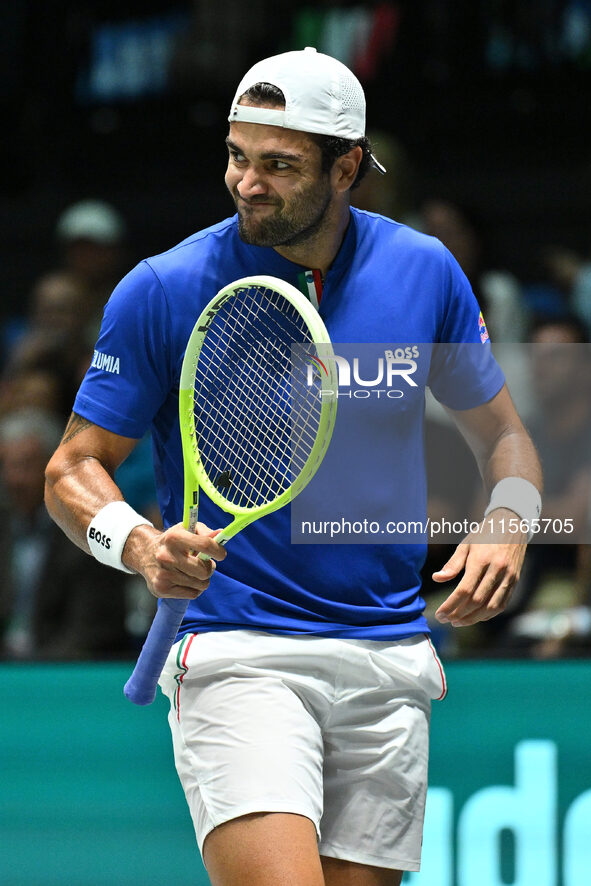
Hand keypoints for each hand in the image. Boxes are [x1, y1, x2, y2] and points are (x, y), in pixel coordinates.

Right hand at [123, 522, 226, 598]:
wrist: (145, 553)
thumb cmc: (173, 541)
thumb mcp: (187, 529)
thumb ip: (205, 532)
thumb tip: (221, 534)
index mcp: (174, 538)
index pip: (205, 545)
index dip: (218, 551)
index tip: (221, 554)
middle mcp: (167, 556)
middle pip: (204, 571)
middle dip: (209, 568)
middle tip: (204, 564)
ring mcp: (164, 575)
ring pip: (201, 584)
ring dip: (202, 579)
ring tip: (193, 571)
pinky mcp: (162, 589)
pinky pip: (192, 594)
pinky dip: (194, 588)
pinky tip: (186, 580)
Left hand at [432, 509, 526, 626]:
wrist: (512, 524)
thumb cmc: (484, 534)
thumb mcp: (465, 544)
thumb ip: (452, 564)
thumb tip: (437, 578)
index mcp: (481, 560)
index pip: (464, 590)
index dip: (450, 605)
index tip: (439, 613)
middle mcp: (496, 570)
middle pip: (476, 601)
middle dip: (459, 614)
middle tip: (446, 619)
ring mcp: (508, 577)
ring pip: (490, 606)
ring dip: (473, 618)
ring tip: (458, 622)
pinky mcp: (515, 581)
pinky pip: (502, 604)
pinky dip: (488, 614)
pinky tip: (475, 617)